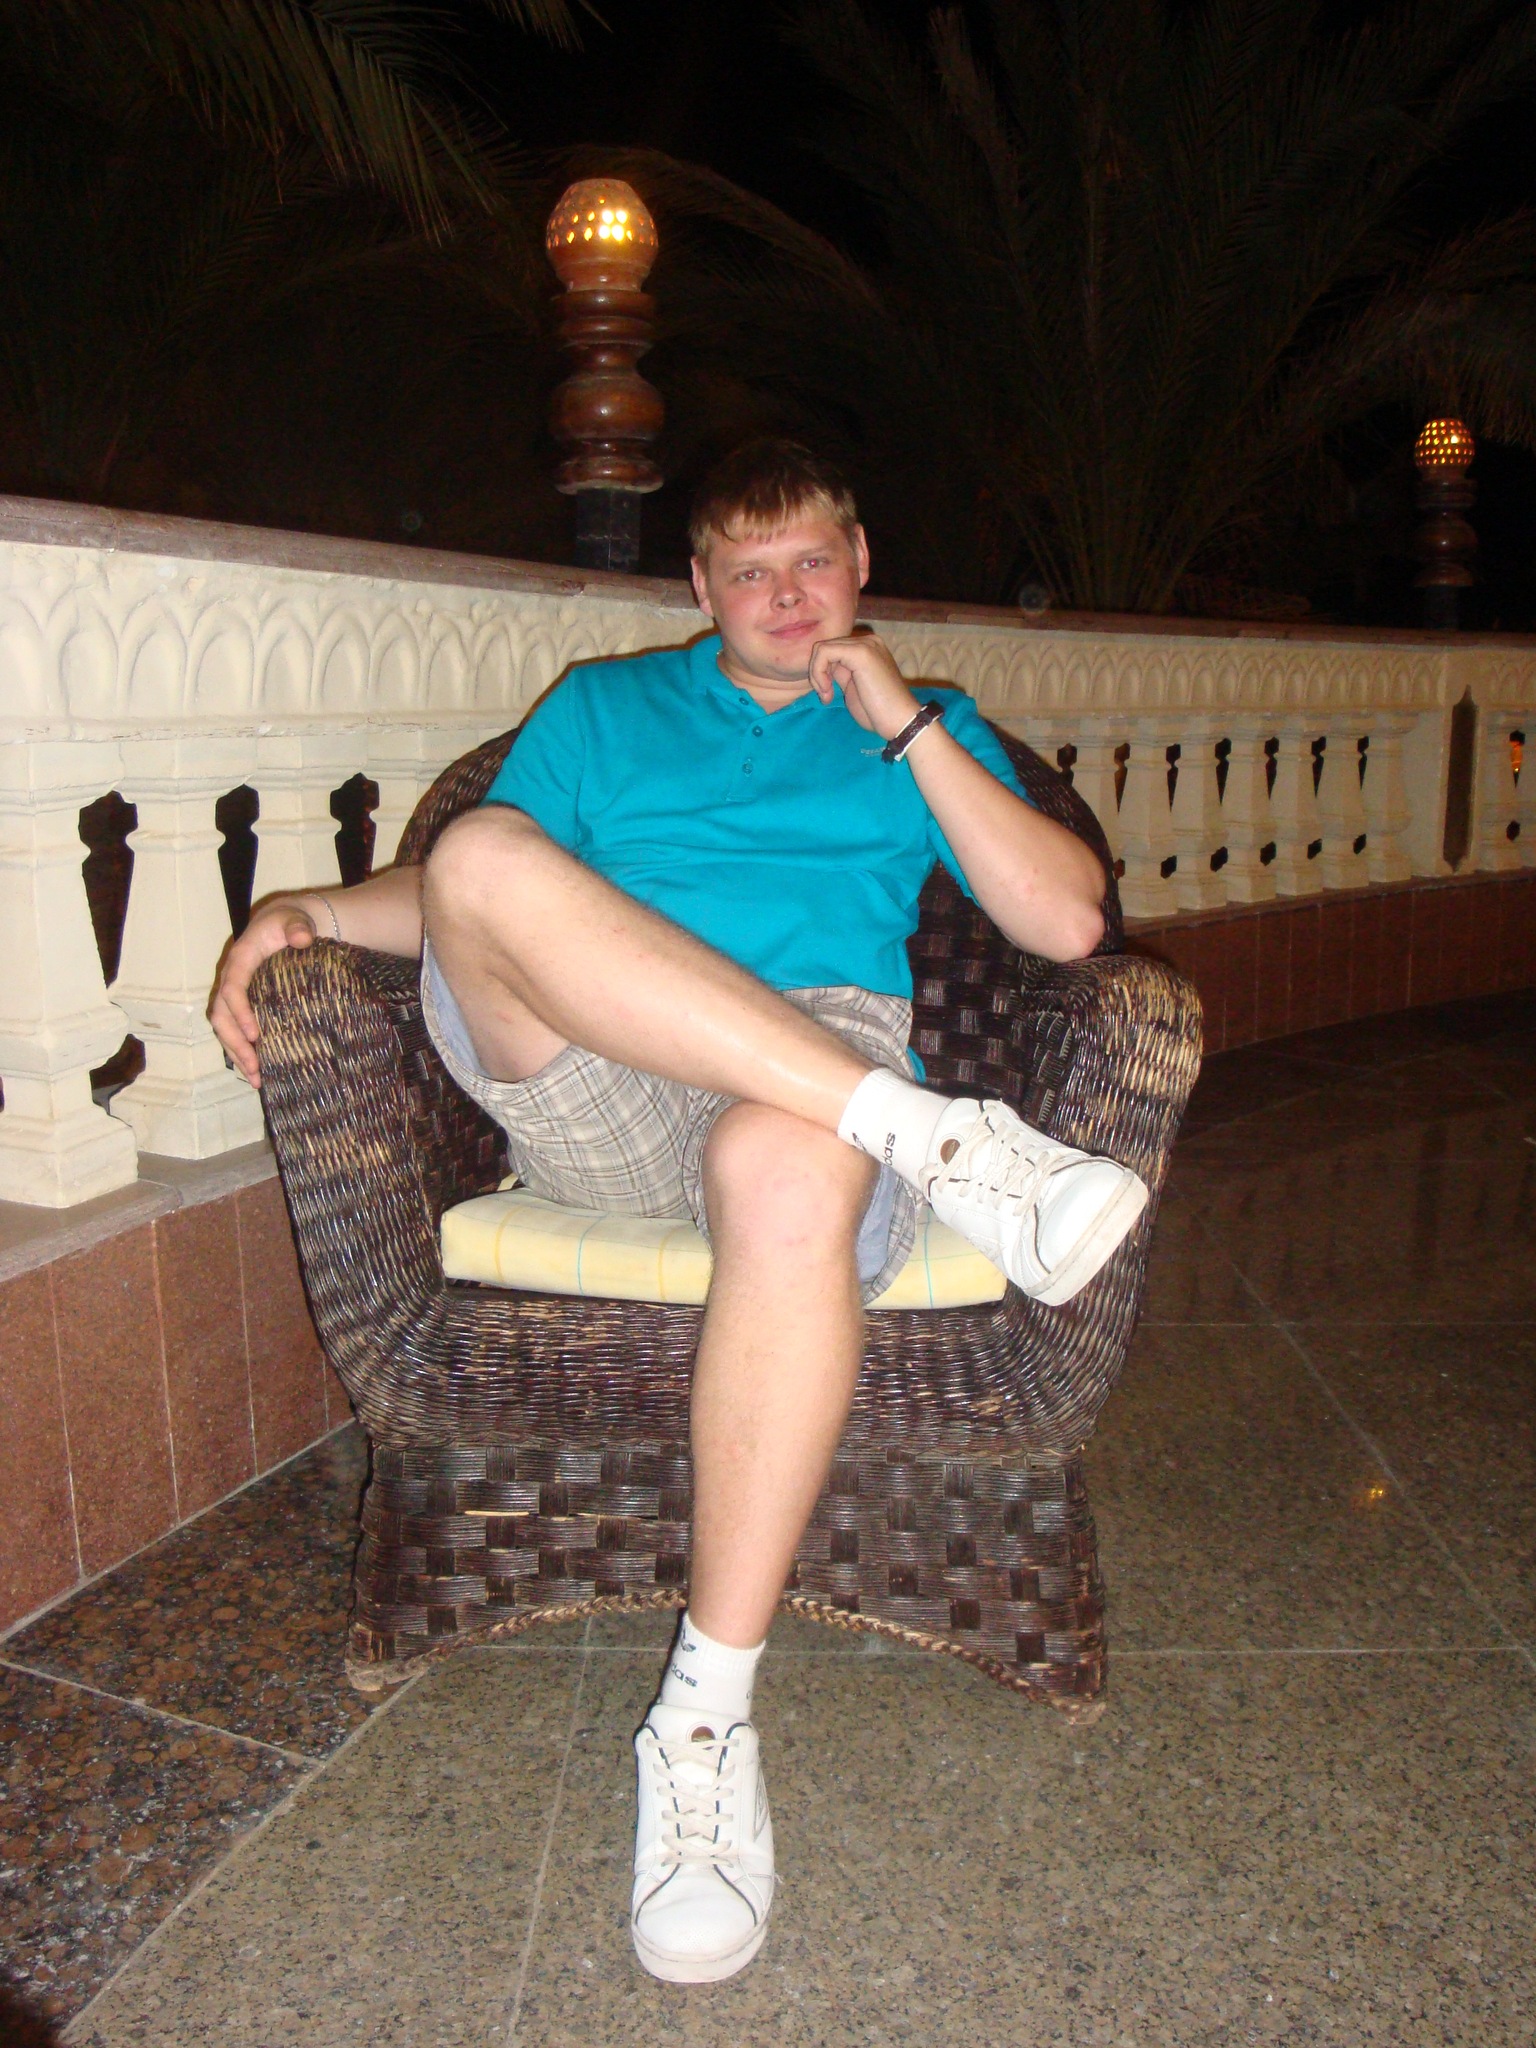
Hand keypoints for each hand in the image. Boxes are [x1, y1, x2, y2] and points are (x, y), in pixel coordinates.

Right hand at [209, 899, 320, 1086]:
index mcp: (240, 960)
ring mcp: (234, 994)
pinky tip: (258, 1071)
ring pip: (223, 1028)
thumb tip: (303, 939)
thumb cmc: (289, 923)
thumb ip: (299, 927)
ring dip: (236, 1054)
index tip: (256, 1035)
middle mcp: (230, 979)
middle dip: (235, 1044)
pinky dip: (242, 1051)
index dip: (240, 1013)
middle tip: (255, 1068)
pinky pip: (233, 1030)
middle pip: (221, 1015)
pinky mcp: (241, 1005)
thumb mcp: (295, 920)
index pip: (233, 990)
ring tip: (255, 1079)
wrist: (285, 924)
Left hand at [807, 633, 919, 741]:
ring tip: (827, 695)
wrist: (900, 721)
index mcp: (867, 647)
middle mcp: (868, 640)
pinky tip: (827, 692)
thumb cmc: (879, 711)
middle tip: (826, 696)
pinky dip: (818, 673)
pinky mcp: (860, 652)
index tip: (827, 695)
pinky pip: (824, 653)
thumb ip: (841, 672)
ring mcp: (865, 644)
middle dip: (817, 673)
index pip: (832, 650)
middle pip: (825, 647)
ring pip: (821, 648)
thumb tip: (823, 667)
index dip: (821, 671)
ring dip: (817, 675)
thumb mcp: (854, 686)